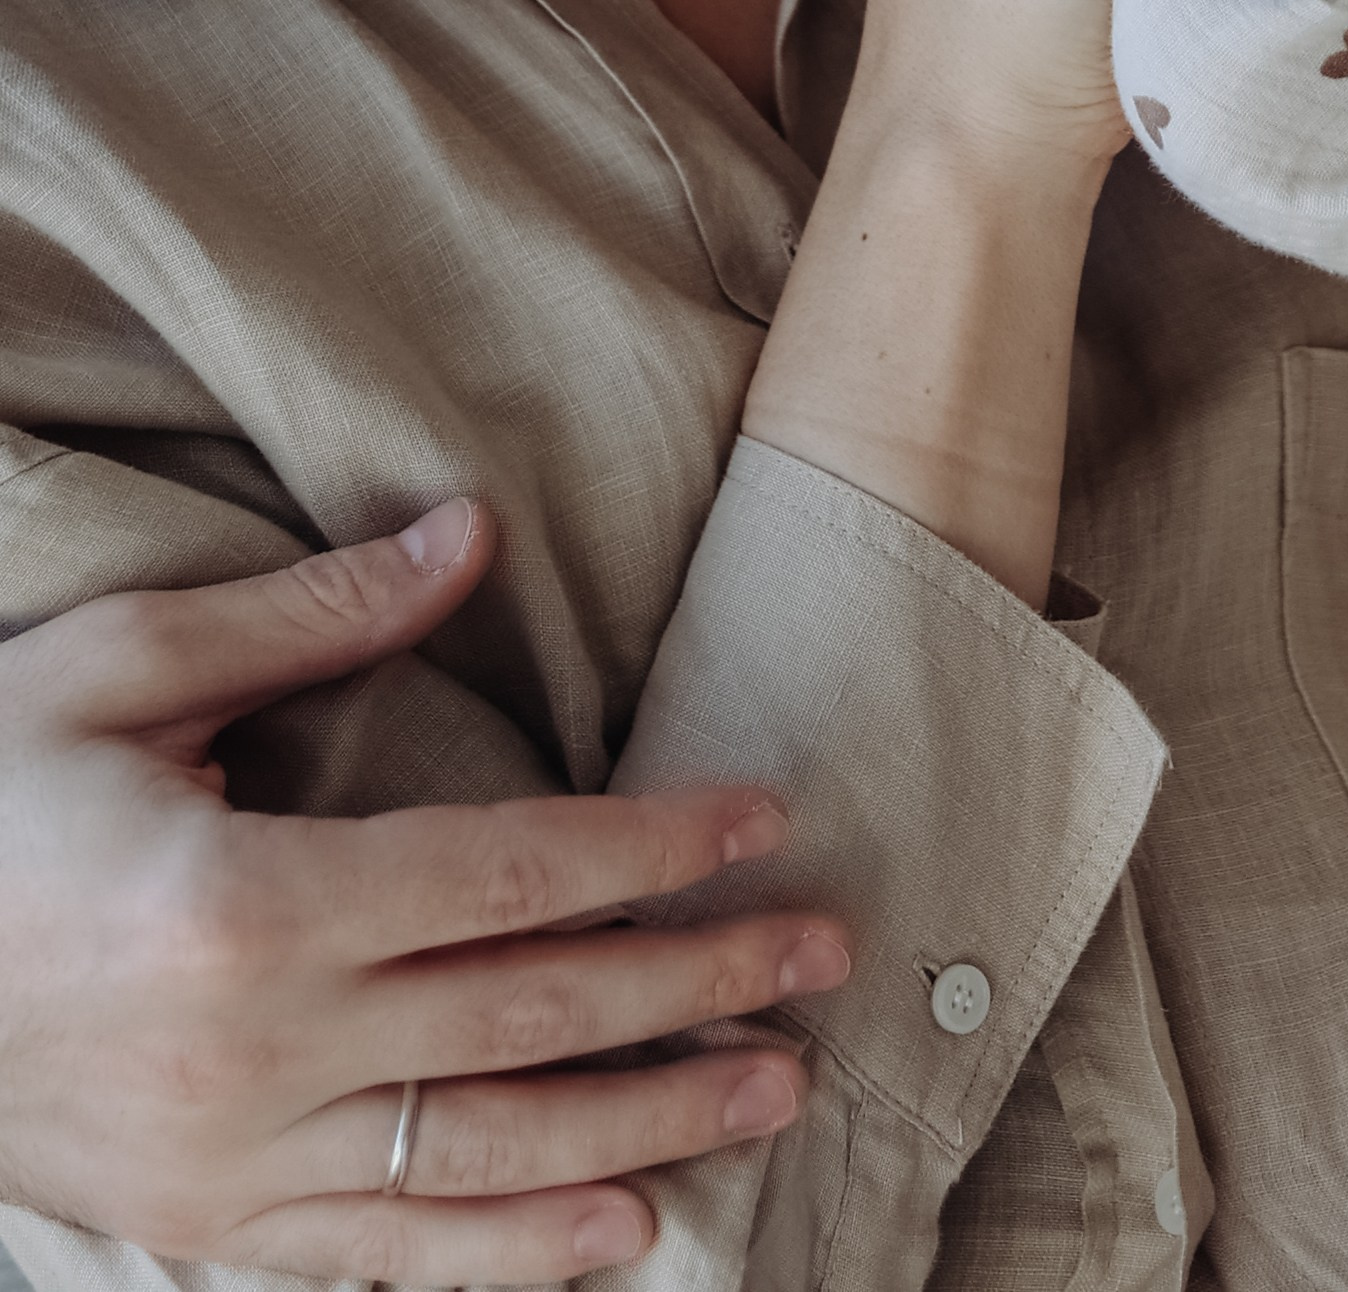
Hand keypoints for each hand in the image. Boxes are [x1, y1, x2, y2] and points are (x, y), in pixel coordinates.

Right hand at [0, 501, 849, 1282]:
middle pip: (530, 1016)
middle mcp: (259, 1052)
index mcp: (248, 904)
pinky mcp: (203, 1230)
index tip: (759, 822)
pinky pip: (386, 1258)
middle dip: (694, 981)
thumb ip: (310, 616)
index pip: (509, 875)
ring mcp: (233, 1164)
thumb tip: (469, 535)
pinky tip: (623, 1233)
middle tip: (820, 954)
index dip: (649, 849)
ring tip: (772, 1088)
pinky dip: (514, 1255)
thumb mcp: (119, 671)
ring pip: (487, 1152)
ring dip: (648, 1119)